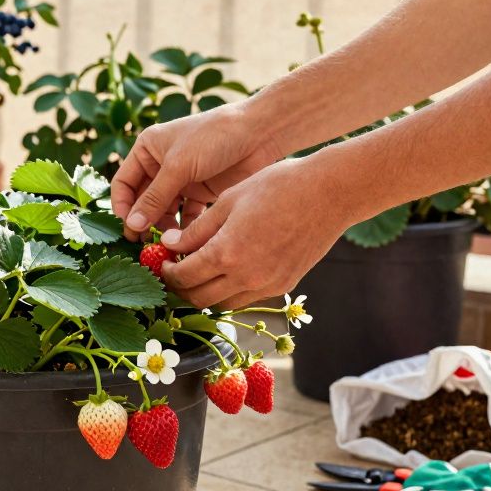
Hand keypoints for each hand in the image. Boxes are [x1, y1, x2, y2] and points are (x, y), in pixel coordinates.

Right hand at [111, 102, 279, 240]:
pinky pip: (186, 216)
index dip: (123, 207)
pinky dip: (185, 229)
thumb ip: (155, 197)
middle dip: (143, 222)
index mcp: (147, 149)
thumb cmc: (213, 137)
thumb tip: (132, 225)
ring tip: (169, 245)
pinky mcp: (201, 192)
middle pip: (142, 201)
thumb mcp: (179, 166)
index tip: (129, 229)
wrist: (260, 132)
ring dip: (164, 228)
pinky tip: (188, 242)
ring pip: (164, 212)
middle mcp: (161, 165)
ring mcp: (181, 180)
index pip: (123, 184)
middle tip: (145, 245)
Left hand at [158, 158, 349, 308]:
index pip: (183, 277)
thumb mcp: (228, 201)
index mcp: (227, 253)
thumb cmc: (277, 187)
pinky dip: (230, 290)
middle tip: (174, 270)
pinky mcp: (284, 285)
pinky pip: (246, 298)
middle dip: (181, 288)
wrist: (329, 194)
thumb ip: (196, 229)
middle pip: (199, 299)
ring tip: (199, 269)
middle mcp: (246, 277)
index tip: (161, 261)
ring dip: (205, 292)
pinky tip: (227, 268)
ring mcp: (267, 285)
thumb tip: (170, 244)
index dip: (166, 272)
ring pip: (223, 304)